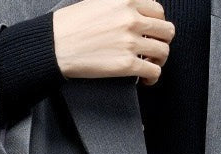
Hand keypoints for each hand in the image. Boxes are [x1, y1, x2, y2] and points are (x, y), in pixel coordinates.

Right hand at [52, 0, 175, 85]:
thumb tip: (128, 14)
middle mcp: (133, 19)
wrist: (54, 46)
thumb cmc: (67, 27)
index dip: (156, 24)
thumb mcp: (97, 1)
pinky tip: (147, 79)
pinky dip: (153, 77)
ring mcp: (131, 42)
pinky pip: (152, 71)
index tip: (151, 33)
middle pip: (166, 31)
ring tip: (150, 65)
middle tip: (153, 49)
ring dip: (159, 60)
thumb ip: (118, 6)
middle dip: (161, 42)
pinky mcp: (125, 65)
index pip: (158, 11)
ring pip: (163, 51)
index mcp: (128, 0)